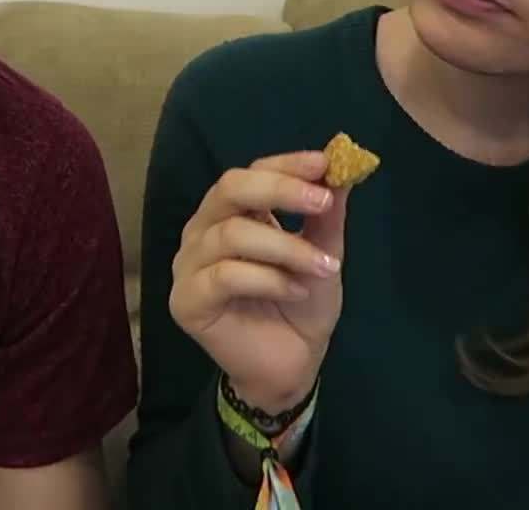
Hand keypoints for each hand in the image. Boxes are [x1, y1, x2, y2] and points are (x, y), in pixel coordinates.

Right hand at [167, 150, 346, 414]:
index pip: (251, 172)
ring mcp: (189, 265)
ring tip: (324, 267)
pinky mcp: (187, 300)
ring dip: (286, 247)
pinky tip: (296, 291)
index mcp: (231, 212)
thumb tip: (341, 167)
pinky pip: (225, 276)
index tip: (325, 163)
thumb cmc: (300, 304)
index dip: (286, 164)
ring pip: (231, 234)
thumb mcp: (322, 253)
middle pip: (230, 189)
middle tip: (322, 202)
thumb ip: (326, 215)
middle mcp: (203, 230)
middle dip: (280, 190)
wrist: (292, 364)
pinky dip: (268, 280)